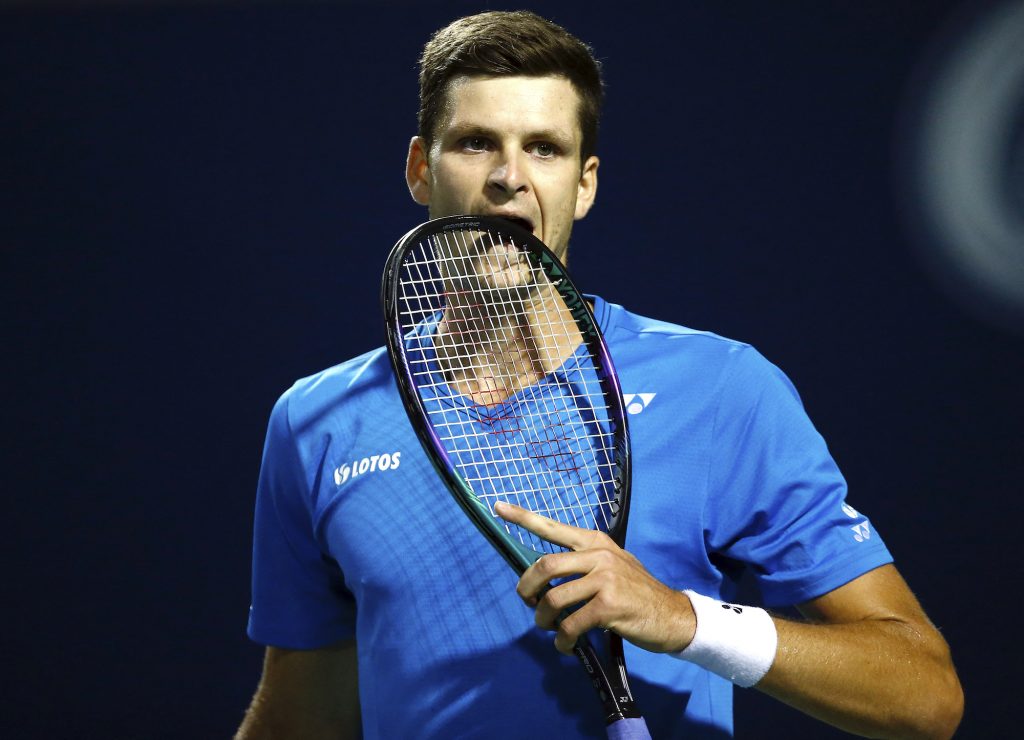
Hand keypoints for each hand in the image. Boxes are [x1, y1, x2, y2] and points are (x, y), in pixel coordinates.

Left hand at [494, 501, 695, 654]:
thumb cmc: (637, 593)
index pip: (553, 527)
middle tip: (527, 602)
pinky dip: (563, 640)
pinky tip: (566, 645)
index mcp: (595, 542)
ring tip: (548, 628)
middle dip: (526, 588)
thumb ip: (584, 565)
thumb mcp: (614, 566)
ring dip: (543, 618)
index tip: (498, 507)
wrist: (672, 615)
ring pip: (554, 597)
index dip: (523, 517)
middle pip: (545, 566)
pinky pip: (571, 624)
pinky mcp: (609, 606)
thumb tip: (546, 577)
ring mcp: (605, 580)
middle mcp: (599, 555)